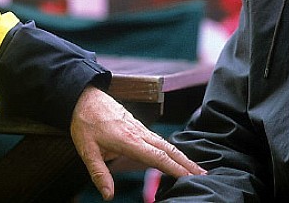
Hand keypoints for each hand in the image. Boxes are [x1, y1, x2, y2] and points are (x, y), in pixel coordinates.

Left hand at [70, 85, 205, 200]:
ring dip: (182, 155)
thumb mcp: (87, 151)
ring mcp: (140, 128)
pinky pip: (159, 139)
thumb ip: (99, 174)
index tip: (189, 176)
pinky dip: (172, 149)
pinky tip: (175, 155)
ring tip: (195, 167)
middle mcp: (139, 133)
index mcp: (129, 141)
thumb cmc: (85, 123)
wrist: (85, 97)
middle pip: (169, 149)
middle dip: (187, 163)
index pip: (157, 157)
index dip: (175, 168)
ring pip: (166, 143)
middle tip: (203, 174)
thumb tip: (108, 196)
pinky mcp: (138, 125)